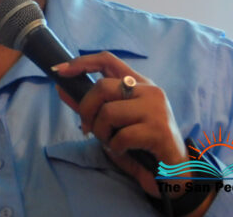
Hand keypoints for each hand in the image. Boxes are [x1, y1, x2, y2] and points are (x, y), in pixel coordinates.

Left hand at [53, 51, 187, 196]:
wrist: (173, 173)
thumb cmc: (140, 145)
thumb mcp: (111, 123)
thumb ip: (90, 105)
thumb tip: (61, 88)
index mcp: (138, 83)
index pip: (107, 60)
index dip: (81, 63)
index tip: (59, 70)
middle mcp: (149, 90)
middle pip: (102, 86)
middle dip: (86, 109)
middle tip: (88, 129)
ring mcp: (156, 108)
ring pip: (108, 111)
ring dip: (101, 132)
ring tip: (112, 142)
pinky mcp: (159, 130)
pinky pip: (121, 136)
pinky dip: (116, 147)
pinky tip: (125, 151)